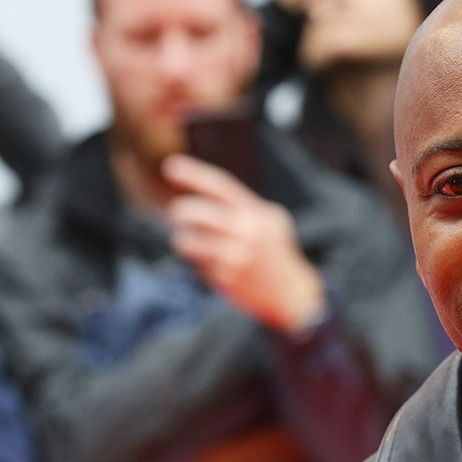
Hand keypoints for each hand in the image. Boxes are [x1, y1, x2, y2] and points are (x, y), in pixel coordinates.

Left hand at [164, 154, 325, 333]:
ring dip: (185, 242)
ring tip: (195, 245)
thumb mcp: (271, 224)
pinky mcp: (226, 277)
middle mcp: (247, 232)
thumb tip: (204, 192)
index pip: (222, 187)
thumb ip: (245, 208)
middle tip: (176, 214)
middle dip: (180, 212)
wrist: (291, 295)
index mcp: (258, 214)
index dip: (194, 175)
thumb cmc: (275, 255)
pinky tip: (217, 269)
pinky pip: (197, 266)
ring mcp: (236, 255)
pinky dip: (201, 266)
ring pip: (188, 241)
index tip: (171, 166)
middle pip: (196, 213)